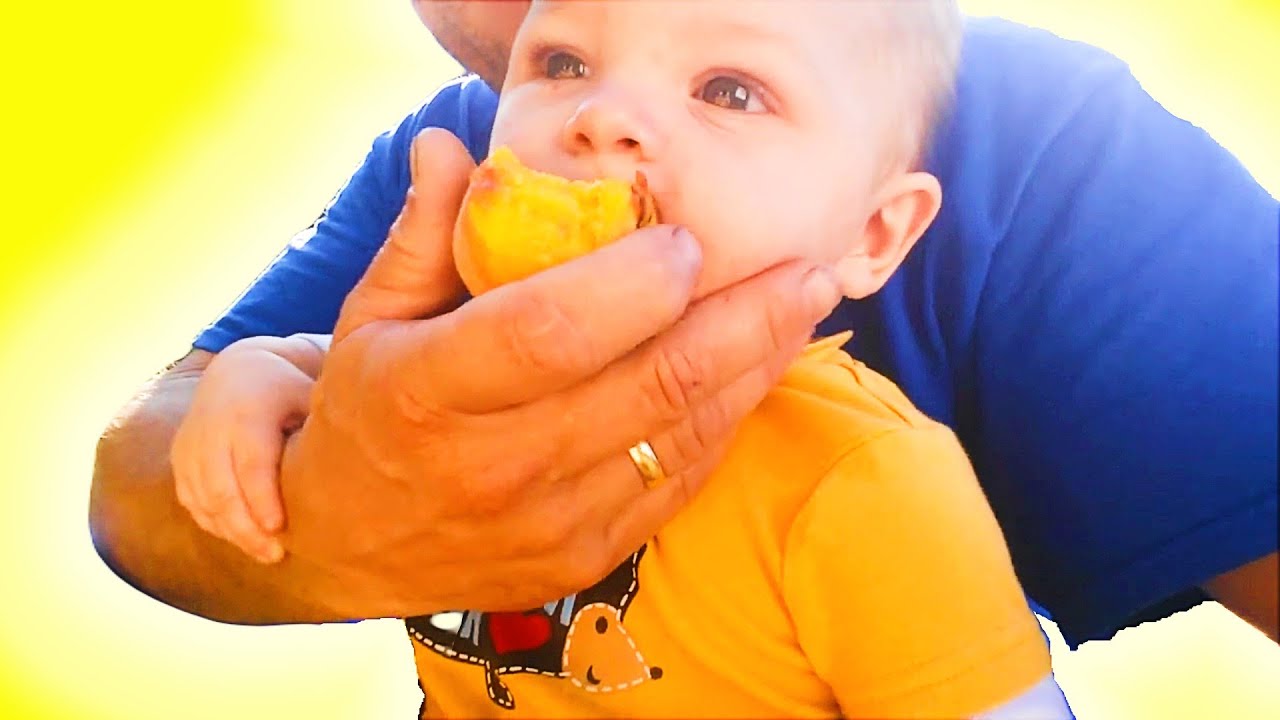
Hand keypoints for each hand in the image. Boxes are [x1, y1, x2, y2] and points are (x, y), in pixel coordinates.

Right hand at [171, 336, 314, 563]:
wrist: (238, 371)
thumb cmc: (289, 391)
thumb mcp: (309, 396)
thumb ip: (328, 426)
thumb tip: (370, 461)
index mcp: (248, 410)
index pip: (251, 462)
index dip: (261, 497)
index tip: (278, 528)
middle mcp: (211, 427)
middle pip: (221, 489)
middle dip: (246, 527)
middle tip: (275, 554)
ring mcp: (190, 444)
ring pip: (203, 500)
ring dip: (231, 531)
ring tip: (265, 553)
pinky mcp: (180, 459)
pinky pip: (191, 500)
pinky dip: (214, 523)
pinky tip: (241, 538)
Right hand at [276, 128, 842, 618]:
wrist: (349, 543)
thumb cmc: (367, 411)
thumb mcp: (369, 317)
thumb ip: (422, 231)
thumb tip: (449, 142)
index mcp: (430, 393)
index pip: (549, 333)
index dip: (632, 285)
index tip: (687, 242)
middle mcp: (494, 467)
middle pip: (650, 387)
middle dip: (744, 320)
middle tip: (804, 268)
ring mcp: (547, 523)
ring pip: (683, 437)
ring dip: (756, 367)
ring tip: (802, 308)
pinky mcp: (586, 556)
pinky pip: (679, 483)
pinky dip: (727, 423)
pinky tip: (757, 372)